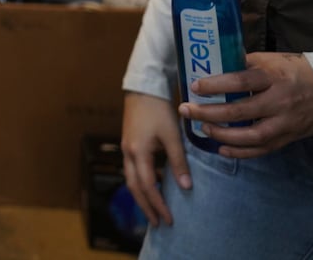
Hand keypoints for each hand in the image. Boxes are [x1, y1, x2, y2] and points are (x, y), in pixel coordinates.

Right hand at [122, 90, 188, 227]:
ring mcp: (126, 148)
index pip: (148, 186)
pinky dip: (140, 184)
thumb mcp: (172, 136)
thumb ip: (178, 161)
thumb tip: (186, 187)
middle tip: (157, 223)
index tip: (169, 219)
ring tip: (152, 210)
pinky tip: (151, 187)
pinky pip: (131, 171)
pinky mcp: (129, 144)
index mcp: (138, 152)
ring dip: (141, 197)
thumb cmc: (159, 110)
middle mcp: (128, 153)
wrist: (143, 88)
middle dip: (146, 207)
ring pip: (130, 180)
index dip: (158, 204)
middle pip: (134, 187)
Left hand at [182, 51, 312, 157]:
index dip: (216, 85)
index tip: (195, 86)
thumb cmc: (296, 71)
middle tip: (186, 110)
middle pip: (240, 111)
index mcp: (273, 77)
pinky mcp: (289, 137)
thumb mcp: (272, 60)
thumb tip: (214, 63)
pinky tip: (222, 150)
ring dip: (223, 135)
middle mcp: (279, 101)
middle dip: (208, 112)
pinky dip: (242, 152)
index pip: (240, 81)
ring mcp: (285, 122)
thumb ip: (245, 64)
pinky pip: (263, 149)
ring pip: (251, 136)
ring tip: (203, 129)